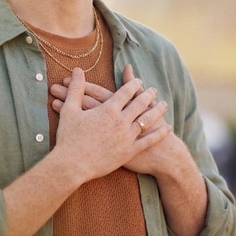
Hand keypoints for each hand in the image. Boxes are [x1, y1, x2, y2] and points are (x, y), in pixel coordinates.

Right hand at [51, 64, 176, 175]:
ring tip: (164, 104)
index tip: (139, 80)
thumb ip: (76, 88)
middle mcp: (121, 121)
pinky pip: (149, 141)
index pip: (125, 92)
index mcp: (108, 109)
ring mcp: (127, 137)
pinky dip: (159, 133)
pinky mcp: (129, 152)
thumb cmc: (68, 137)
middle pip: (139, 104)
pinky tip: (167, 128)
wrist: (72, 165)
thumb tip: (77, 69)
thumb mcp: (70, 109)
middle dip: (148, 95)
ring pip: (147, 120)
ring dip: (157, 111)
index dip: (133, 84)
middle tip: (154, 90)